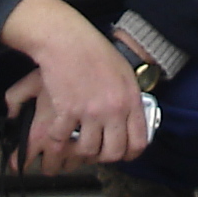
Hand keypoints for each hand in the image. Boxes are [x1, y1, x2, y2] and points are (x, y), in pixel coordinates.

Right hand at [0, 0, 149, 172]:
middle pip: (113, 152)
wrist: (66, 40)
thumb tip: (130, 123)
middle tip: (95, 150)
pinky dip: (58, 141)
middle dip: (103, 157)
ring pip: (88, 151)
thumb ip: (129, 100)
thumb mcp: (124, 74)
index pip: (139, 142)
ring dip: (80, 151)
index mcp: (130, 99)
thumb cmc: (94, 52)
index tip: (120, 153)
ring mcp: (90, 111)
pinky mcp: (67, 111)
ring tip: (74, 142)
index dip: (128, 154)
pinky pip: (63, 140)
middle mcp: (114, 109)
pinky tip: (59, 133)